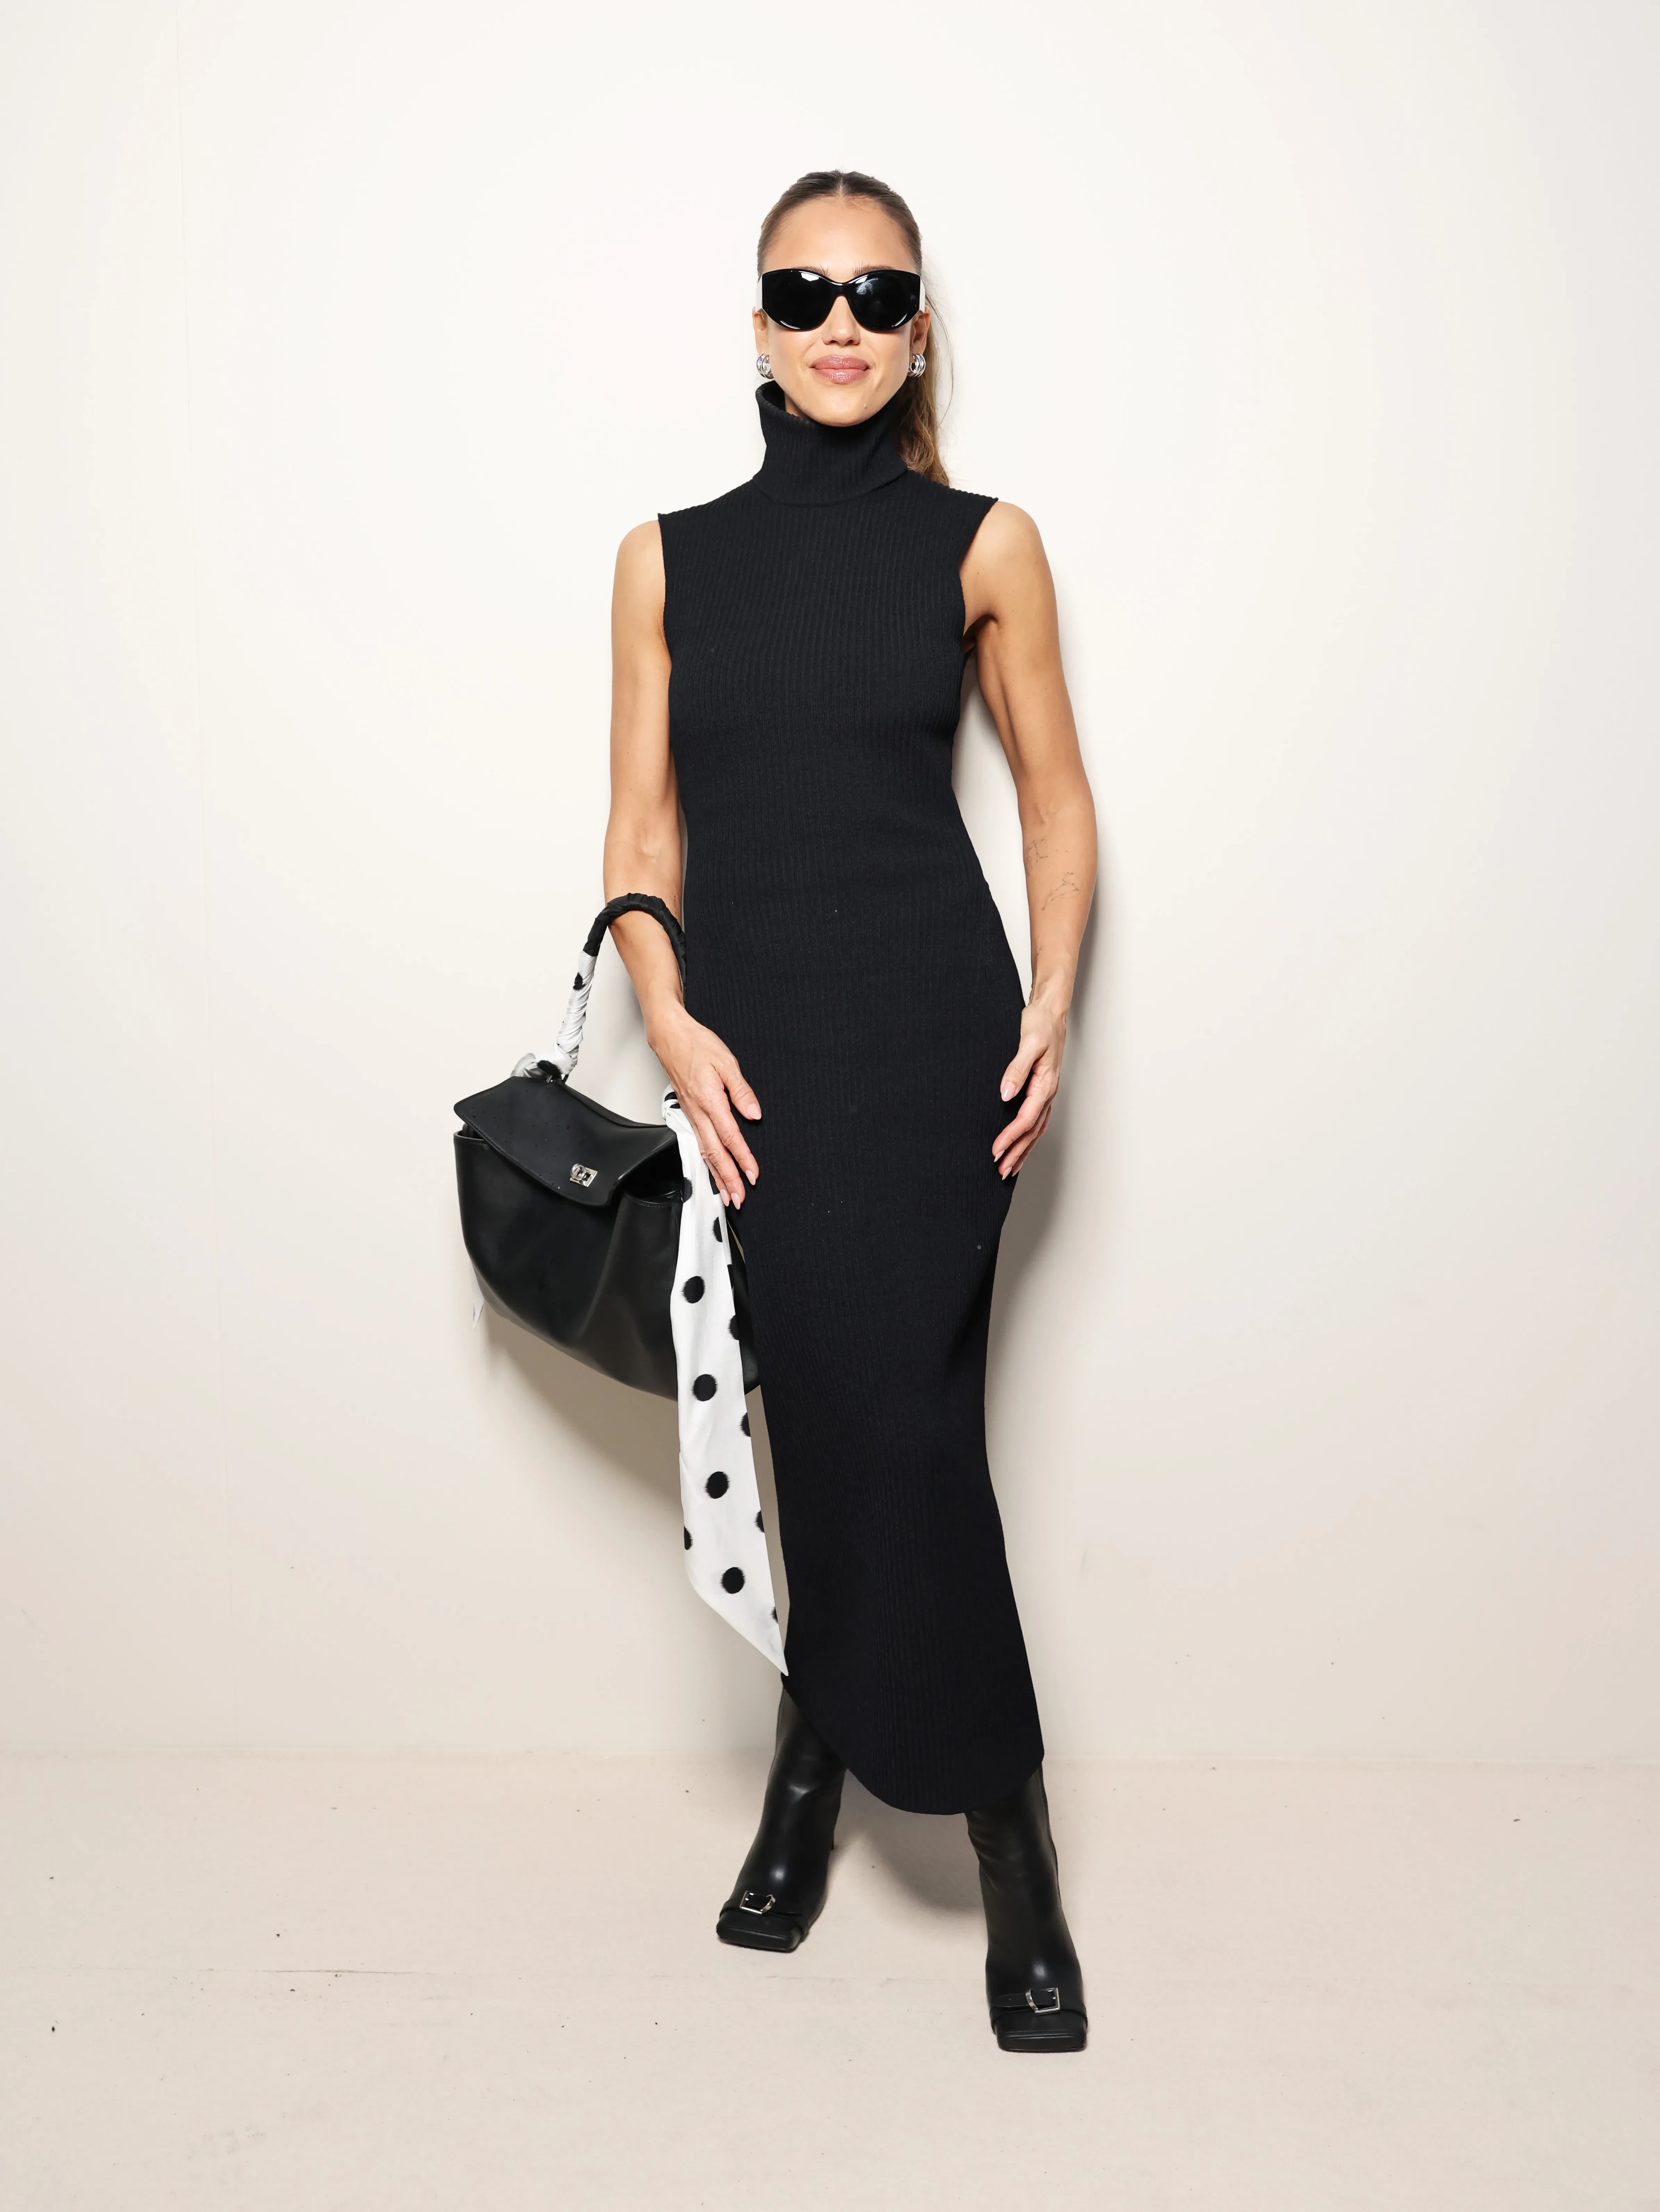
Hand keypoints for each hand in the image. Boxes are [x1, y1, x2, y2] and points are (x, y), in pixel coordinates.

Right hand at [647, 1002, 760, 1207]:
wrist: (670, 1036)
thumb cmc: (696, 1044)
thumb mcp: (726, 1062)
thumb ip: (741, 1091)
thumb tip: (754, 1114)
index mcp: (710, 1100)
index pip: (730, 1137)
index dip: (742, 1159)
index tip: (753, 1175)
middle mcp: (698, 1112)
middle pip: (714, 1153)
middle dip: (728, 1178)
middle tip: (739, 1198)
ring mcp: (691, 1114)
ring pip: (704, 1152)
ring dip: (717, 1175)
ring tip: (728, 1194)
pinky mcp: (689, 1113)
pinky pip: (698, 1143)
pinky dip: (707, 1161)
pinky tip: (714, 1170)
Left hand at [992, 995, 1066, 1178]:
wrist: (1050, 1012)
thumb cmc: (1040, 1024)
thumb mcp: (1028, 1043)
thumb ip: (1016, 1069)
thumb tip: (1005, 1093)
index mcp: (1045, 1084)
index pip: (1026, 1119)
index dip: (1010, 1137)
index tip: (995, 1151)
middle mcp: (1047, 1093)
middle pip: (1032, 1132)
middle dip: (1017, 1153)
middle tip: (1001, 1171)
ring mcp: (1045, 1093)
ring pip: (1036, 1130)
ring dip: (1023, 1150)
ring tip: (1010, 1168)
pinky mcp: (1040, 1089)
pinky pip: (1035, 1120)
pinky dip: (1027, 1137)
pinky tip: (1019, 1145)